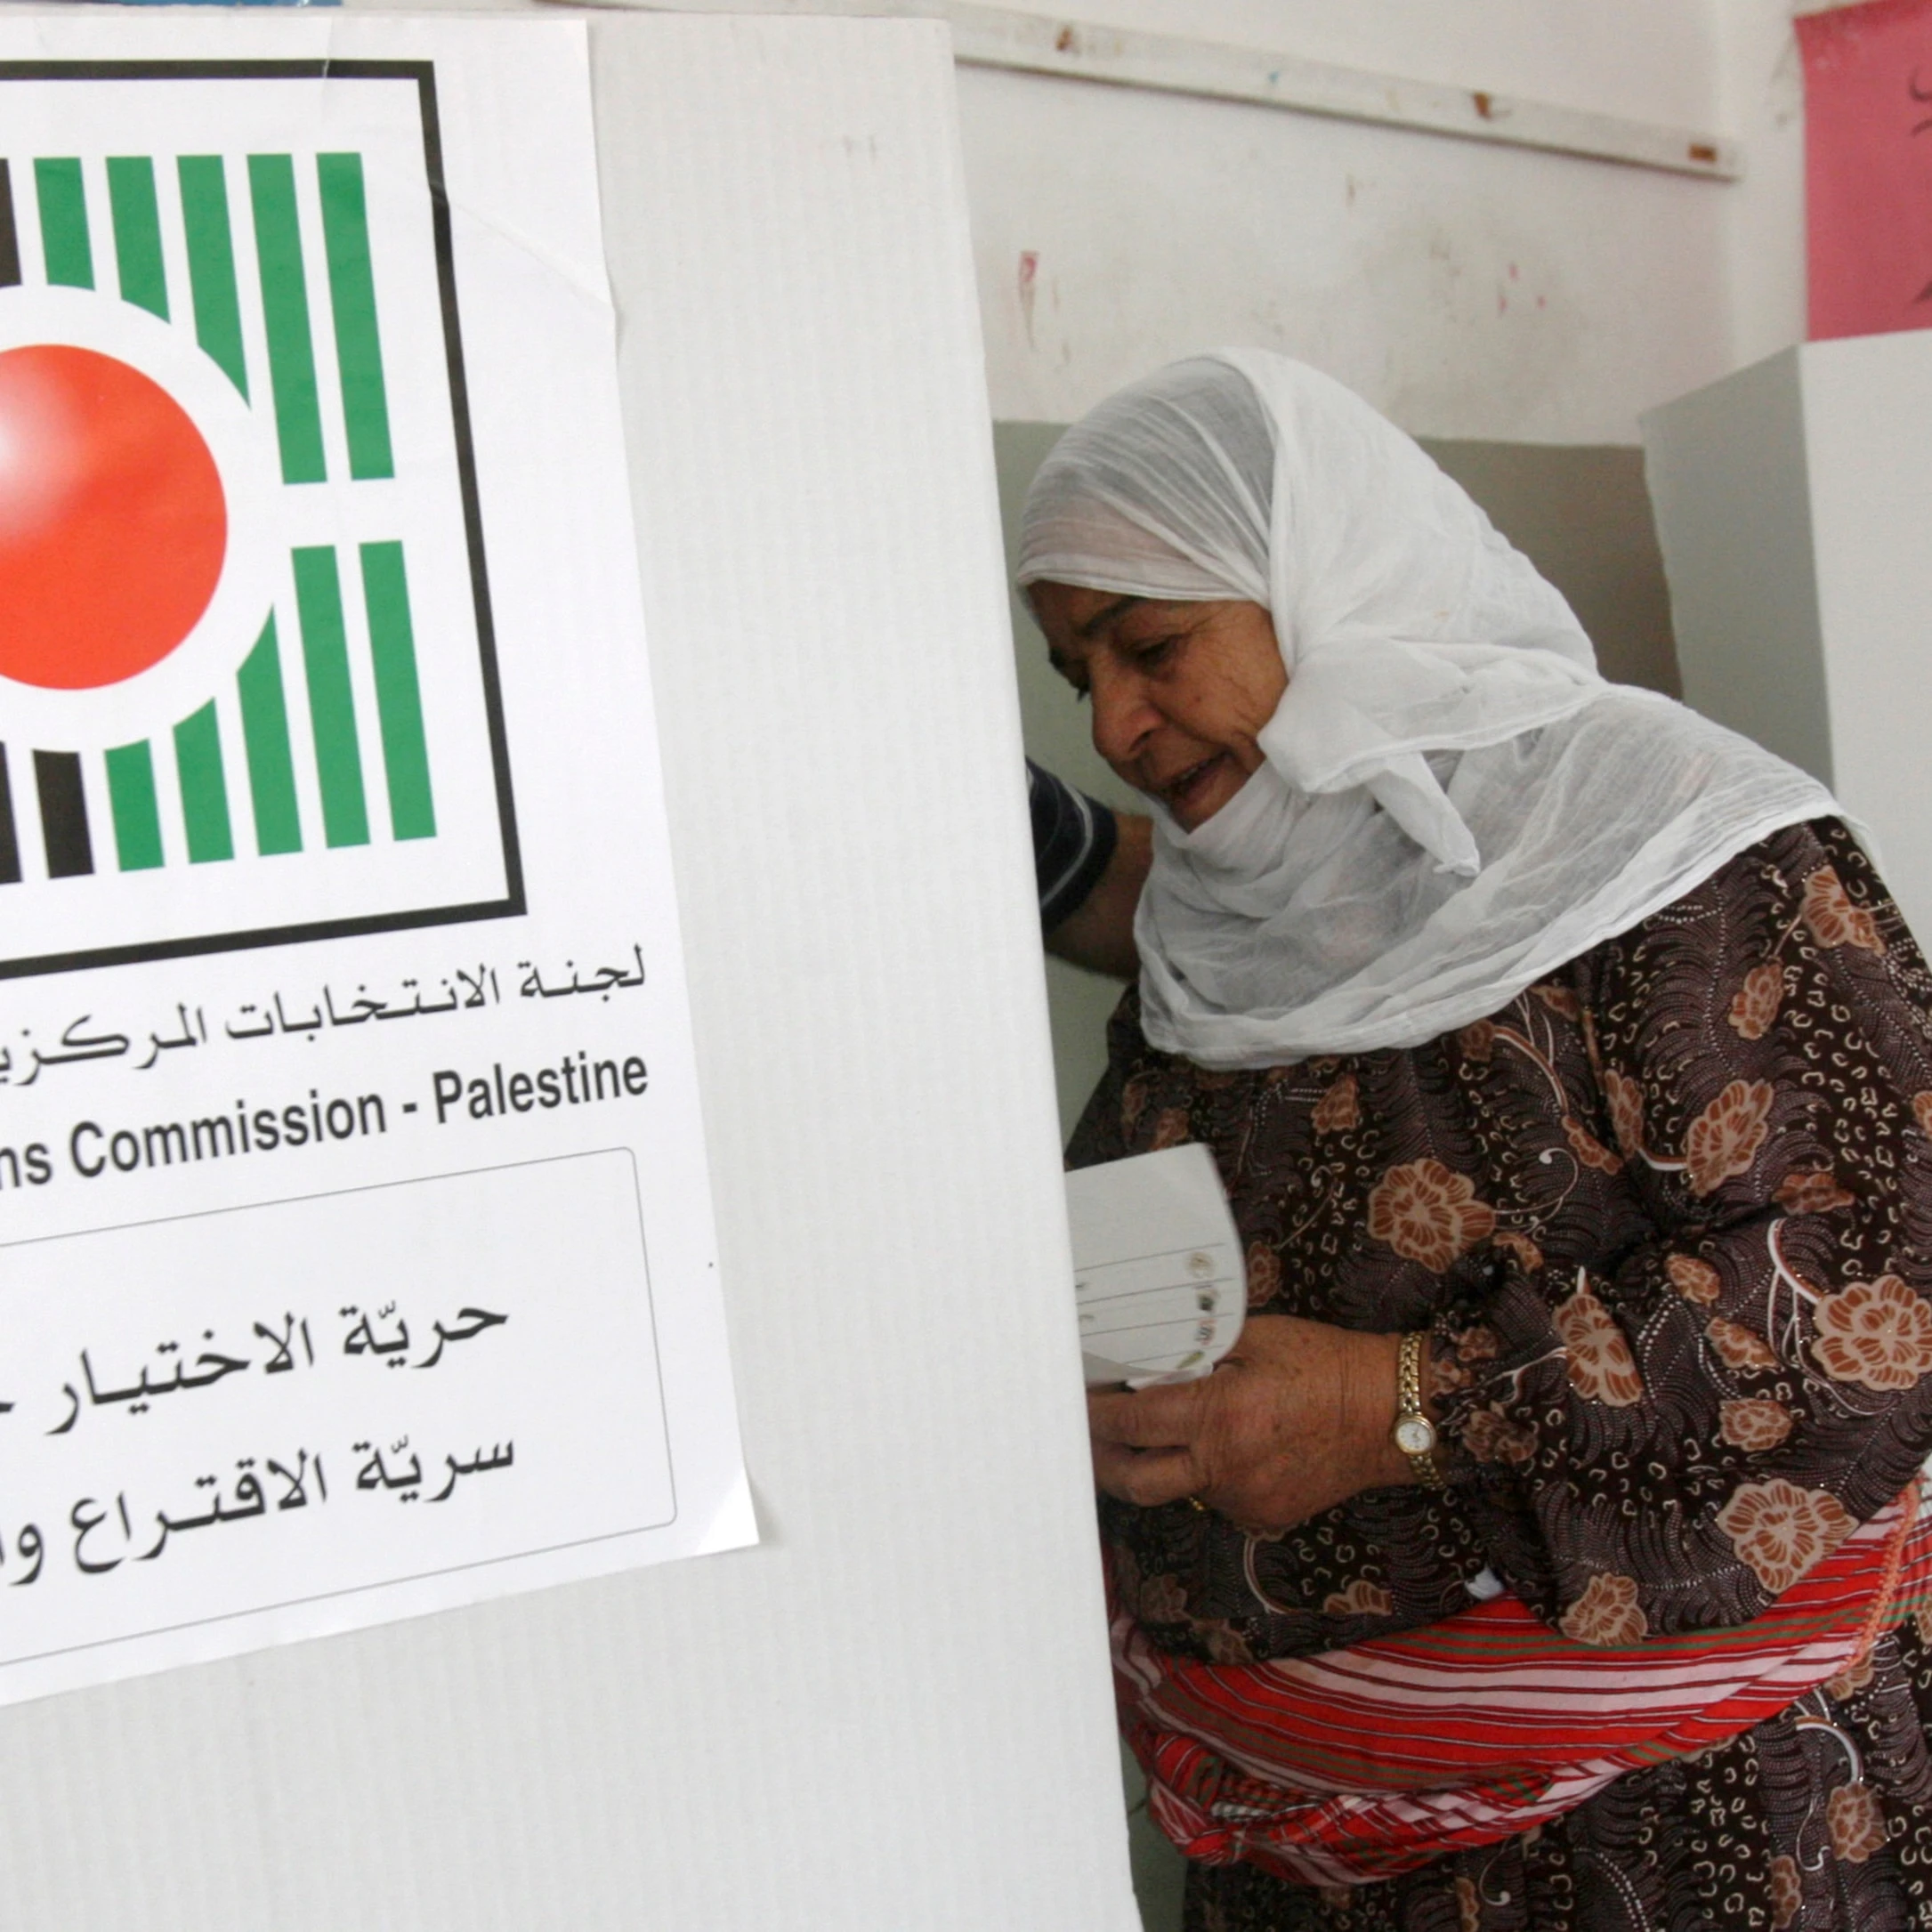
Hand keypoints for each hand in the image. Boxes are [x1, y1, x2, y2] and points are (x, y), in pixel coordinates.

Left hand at [1087, 1315, 1414, 1533]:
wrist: (1390, 1414)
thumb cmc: (1326, 1364)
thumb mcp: (1255, 1338)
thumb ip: (1196, 1353)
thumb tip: (1145, 1361)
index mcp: (1219, 1417)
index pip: (1130, 1422)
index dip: (1095, 1413)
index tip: (1078, 1400)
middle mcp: (1224, 1468)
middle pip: (1134, 1481)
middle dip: (1103, 1461)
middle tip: (1090, 1438)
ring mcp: (1243, 1500)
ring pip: (1177, 1488)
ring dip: (1162, 1462)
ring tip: (1168, 1429)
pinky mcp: (1263, 1517)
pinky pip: (1215, 1497)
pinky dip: (1206, 1473)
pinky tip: (1228, 1445)